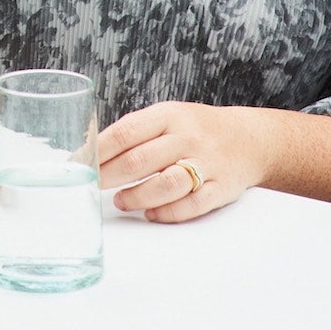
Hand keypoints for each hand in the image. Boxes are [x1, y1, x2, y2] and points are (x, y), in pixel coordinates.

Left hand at [98, 101, 269, 223]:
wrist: (249, 139)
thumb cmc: (196, 129)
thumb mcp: (168, 116)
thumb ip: (136, 132)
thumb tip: (92, 150)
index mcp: (169, 115)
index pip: (126, 132)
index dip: (99, 150)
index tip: (81, 163)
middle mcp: (187, 137)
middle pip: (141, 159)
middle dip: (110, 176)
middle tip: (93, 185)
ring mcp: (206, 163)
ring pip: (166, 184)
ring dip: (137, 196)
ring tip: (121, 201)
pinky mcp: (220, 189)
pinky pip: (191, 205)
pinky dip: (167, 212)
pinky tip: (150, 213)